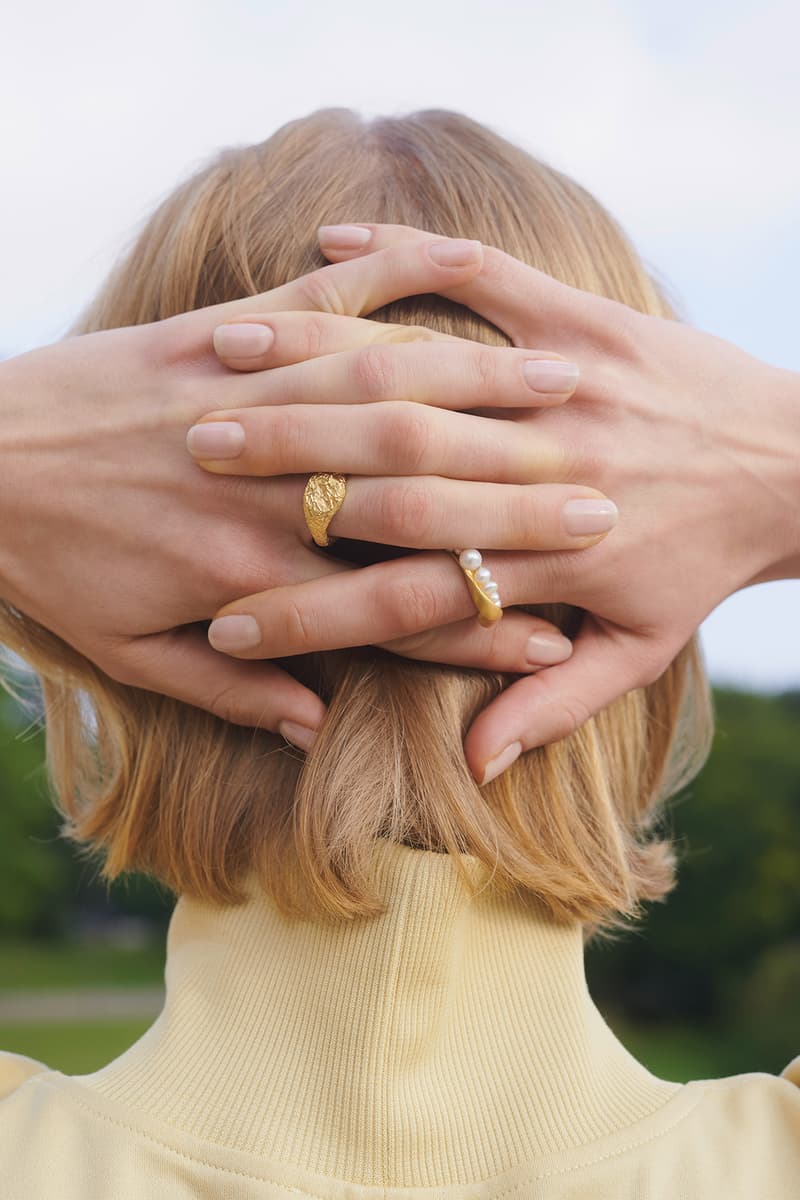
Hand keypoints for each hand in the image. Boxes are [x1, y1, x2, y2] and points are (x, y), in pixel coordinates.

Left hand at [0, 239, 610, 746]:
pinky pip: (322, 303)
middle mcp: (273, 492)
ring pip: (391, 399)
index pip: (399, 608)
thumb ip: (230, 695)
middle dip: (524, 509)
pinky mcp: (222, 335)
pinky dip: (392, 284)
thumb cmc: (47, 569)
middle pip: (424, 501)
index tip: (554, 634)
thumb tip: (314, 724)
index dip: (483, 627)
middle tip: (606, 513)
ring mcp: (253, 404)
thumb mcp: (128, 655)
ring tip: (571, 397)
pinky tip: (455, 279)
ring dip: (490, 397)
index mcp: (255, 578)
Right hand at [212, 223, 799, 780]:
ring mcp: (560, 393)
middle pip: (384, 488)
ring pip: (417, 382)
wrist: (797, 466)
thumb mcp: (640, 652)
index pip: (398, 601)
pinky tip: (326, 241)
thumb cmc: (706, 564)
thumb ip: (552, 707)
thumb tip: (478, 766)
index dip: (310, 622)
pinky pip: (481, 276)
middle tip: (186, 480)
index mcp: (541, 568)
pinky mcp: (582, 321)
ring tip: (219, 378)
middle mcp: (537, 478)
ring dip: (311, 378)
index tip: (226, 628)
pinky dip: (404, 256)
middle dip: (276, 486)